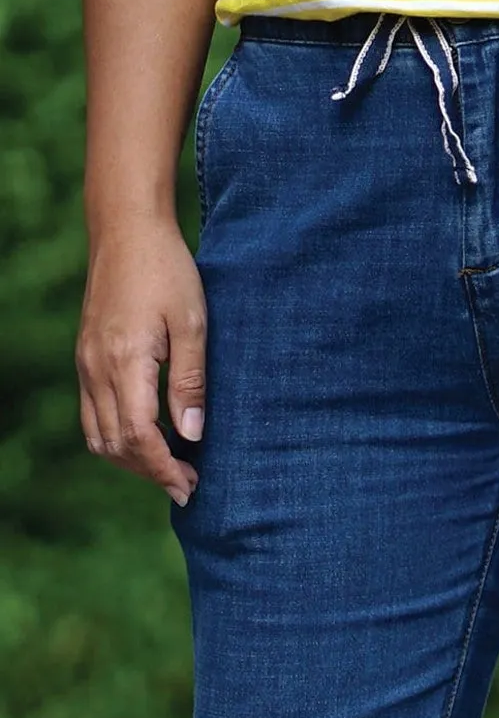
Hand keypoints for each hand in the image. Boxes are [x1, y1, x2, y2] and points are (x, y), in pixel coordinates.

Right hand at [77, 212, 207, 505]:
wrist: (127, 231)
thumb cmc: (168, 273)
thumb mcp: (193, 326)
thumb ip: (191, 383)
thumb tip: (191, 436)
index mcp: (124, 360)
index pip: (138, 435)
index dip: (163, 468)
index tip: (190, 486)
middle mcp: (96, 366)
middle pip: (115, 443)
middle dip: (151, 472)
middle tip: (189, 485)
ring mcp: (86, 363)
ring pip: (98, 434)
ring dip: (132, 459)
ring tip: (172, 468)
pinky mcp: (86, 358)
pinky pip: (93, 413)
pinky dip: (118, 437)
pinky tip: (151, 439)